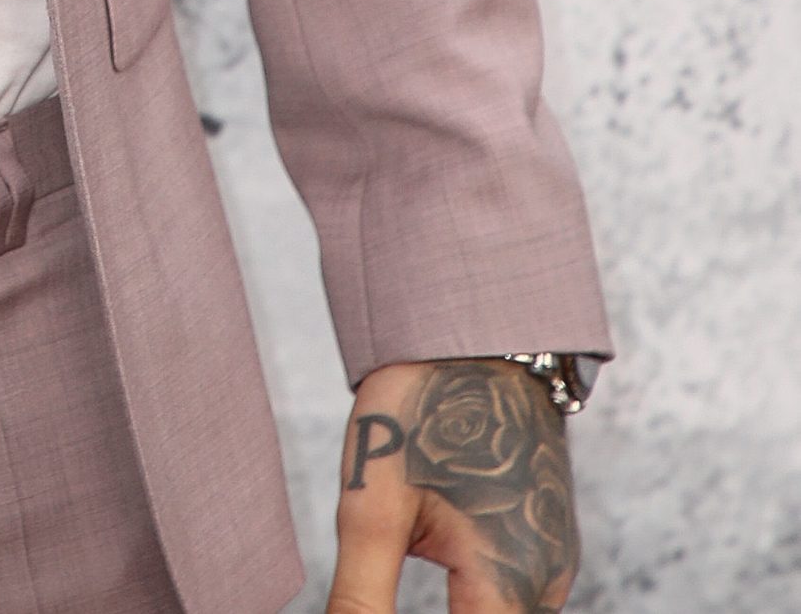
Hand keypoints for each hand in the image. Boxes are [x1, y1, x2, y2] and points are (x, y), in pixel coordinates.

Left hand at [327, 360, 576, 612]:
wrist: (473, 329)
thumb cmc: (418, 412)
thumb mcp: (372, 509)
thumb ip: (361, 597)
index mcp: (507, 585)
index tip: (370, 602)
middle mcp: (545, 584)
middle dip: (443, 613)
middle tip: (376, 587)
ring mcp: (552, 561)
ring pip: (500, 613)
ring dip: (459, 607)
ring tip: (406, 552)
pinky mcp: (546, 539)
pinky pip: (512, 591)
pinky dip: (476, 594)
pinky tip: (440, 557)